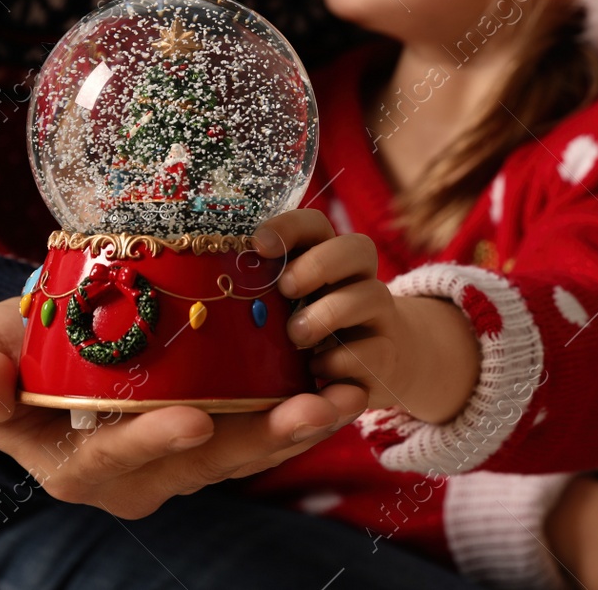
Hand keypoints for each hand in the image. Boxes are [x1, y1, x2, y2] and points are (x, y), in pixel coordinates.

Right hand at [0, 210, 366, 519]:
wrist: (30, 350)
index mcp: (73, 467)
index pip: (116, 459)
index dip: (154, 440)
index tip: (195, 417)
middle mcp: (134, 476)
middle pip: (203, 461)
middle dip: (261, 436)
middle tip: (312, 406)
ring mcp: (176, 458)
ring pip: (243, 451)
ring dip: (298, 427)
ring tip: (346, 396)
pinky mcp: (209, 432)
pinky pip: (258, 431)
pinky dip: (300, 411)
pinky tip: (343, 386)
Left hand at [263, 221, 478, 423]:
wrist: (368, 368)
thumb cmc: (310, 332)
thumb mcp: (285, 308)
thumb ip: (260, 292)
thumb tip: (210, 289)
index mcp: (327, 259)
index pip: (316, 226)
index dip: (290, 227)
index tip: (259, 245)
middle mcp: (358, 280)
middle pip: (358, 248)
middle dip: (319, 265)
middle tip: (285, 289)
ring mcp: (377, 316)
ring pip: (374, 294)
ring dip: (329, 313)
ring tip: (295, 335)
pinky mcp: (386, 356)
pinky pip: (376, 351)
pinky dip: (343, 360)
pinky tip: (315, 370)